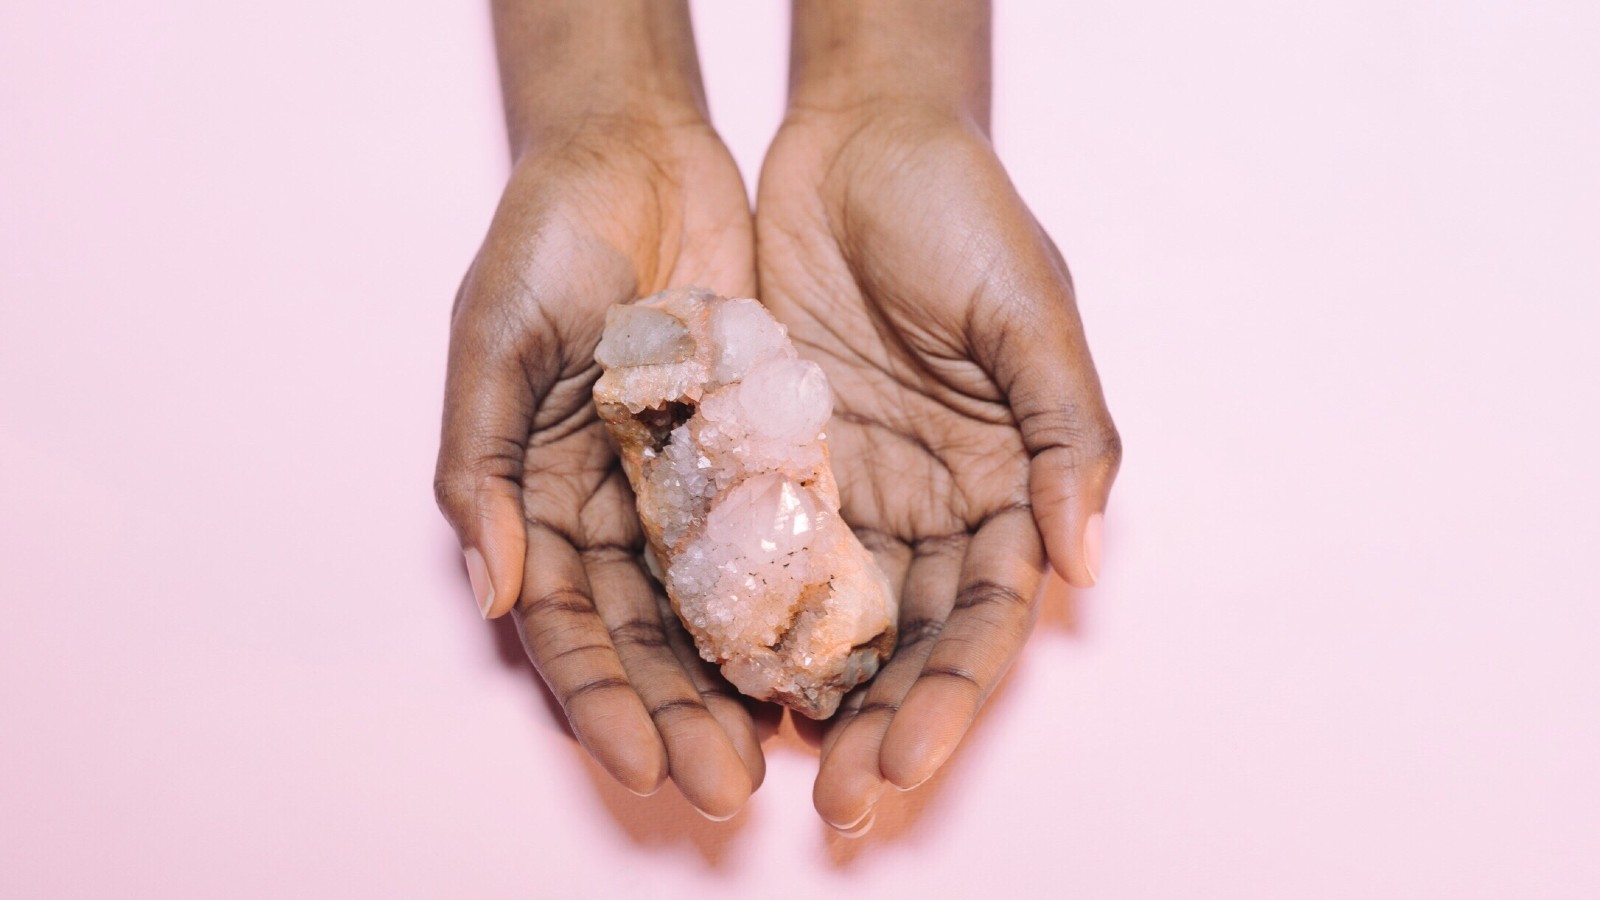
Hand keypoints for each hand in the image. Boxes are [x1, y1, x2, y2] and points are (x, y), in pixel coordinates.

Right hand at [433, 1, 765, 817]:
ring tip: (786, 752)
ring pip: (722, 611)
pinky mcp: (760, 454)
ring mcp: (691, 489)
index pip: (571, 627)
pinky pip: (785, 540)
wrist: (639, 154)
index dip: (600, 699)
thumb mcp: (495, 340)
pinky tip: (835, 659)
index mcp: (542, 501)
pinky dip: (803, 601)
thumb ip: (483, 465)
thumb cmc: (546, 240)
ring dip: (747, 686)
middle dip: (683, 717)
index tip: (640, 762)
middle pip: (652, 642)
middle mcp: (618, 513)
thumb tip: (495, 589)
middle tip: (727, 786)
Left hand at [756, 100, 1120, 831]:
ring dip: (796, 697)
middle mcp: (924, 508)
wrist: (860, 140)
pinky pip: (746, 552)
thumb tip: (1085, 558)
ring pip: (821, 620)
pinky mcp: (767, 460)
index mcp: (1003, 489)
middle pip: (902, 645)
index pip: (981, 621)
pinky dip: (732, 617)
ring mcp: (844, 491)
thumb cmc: (963, 215)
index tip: (900, 765)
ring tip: (757, 763)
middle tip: (830, 801)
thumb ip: (1067, 434)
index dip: (949, 700)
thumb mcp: (1032, 312)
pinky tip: (706, 675)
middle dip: (873, 727)